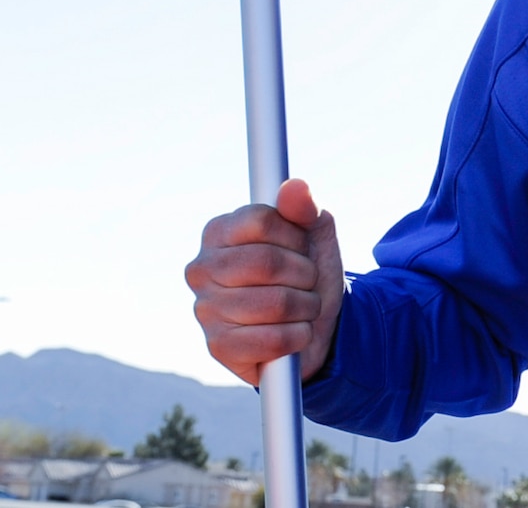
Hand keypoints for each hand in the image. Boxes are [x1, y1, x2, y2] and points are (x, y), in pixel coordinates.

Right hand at [186, 177, 343, 385]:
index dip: (295, 235)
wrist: (317, 324)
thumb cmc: (308, 271)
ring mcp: (205, 310)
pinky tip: (294, 332)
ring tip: (303, 306)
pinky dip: (298, 336)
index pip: (261, 220)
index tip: (302, 246)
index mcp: (219, 232)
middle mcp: (202, 269)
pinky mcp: (218, 348)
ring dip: (307, 306)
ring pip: (275, 303)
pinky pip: (273, 340)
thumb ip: (305, 209)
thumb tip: (295, 187)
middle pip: (267, 262)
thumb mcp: (315, 234)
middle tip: (308, 280)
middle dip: (305, 273)